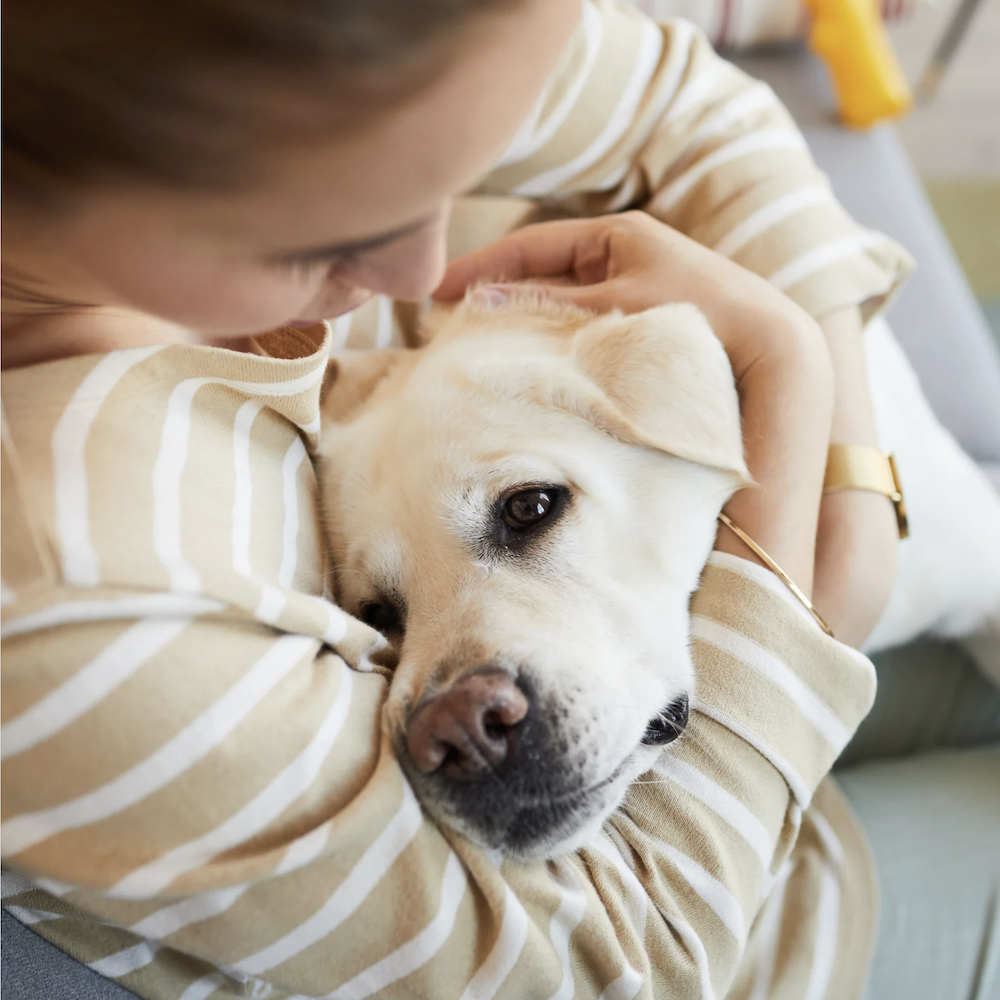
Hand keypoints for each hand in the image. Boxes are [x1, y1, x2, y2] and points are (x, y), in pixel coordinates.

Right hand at [437, 213, 833, 596]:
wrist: (767, 345)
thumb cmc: (699, 313)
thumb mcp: (617, 305)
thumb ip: (550, 306)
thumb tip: (483, 301)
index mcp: (615, 235)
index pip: (529, 245)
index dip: (480, 265)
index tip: (434, 287)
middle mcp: (620, 253)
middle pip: (539, 269)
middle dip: (495, 291)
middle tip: (446, 316)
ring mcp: (629, 285)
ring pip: (558, 298)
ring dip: (522, 316)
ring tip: (478, 339)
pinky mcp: (638, 318)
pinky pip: (579, 319)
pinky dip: (551, 333)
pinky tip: (531, 354)